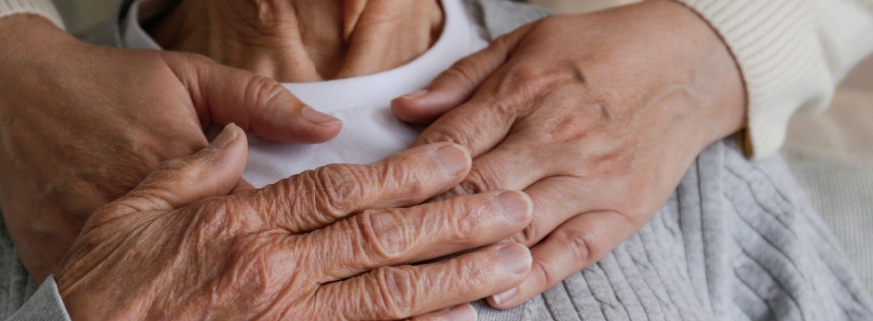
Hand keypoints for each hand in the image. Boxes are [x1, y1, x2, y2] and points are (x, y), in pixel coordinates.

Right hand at [0, 14, 343, 280]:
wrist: (9, 96)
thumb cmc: (105, 83)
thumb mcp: (189, 76)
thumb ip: (261, 102)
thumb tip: (327, 126)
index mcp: (191, 168)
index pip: (262, 219)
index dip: (292, 238)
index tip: (312, 249)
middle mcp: (148, 211)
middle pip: (224, 264)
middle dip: (257, 277)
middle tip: (265, 278)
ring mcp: (98, 240)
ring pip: (170, 290)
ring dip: (204, 296)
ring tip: (219, 295)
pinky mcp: (58, 261)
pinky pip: (109, 297)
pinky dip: (141, 303)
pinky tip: (167, 307)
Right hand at [55, 124, 534, 320]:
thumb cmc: (100, 280)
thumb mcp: (132, 205)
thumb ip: (195, 169)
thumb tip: (242, 142)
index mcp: (243, 225)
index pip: (342, 190)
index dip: (406, 174)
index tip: (454, 159)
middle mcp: (274, 275)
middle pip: (382, 240)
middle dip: (456, 222)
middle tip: (513, 208)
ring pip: (386, 297)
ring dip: (455, 278)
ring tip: (510, 261)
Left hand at [391, 0, 745, 307]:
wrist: (689, 63)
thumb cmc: (597, 50)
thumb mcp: (524, 43)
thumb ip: (461, 79)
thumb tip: (404, 110)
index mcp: (526, 89)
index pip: (452, 141)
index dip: (408, 173)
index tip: (378, 198)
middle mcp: (557, 134)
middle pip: (477, 187)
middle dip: (427, 219)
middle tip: (387, 246)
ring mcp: (593, 174)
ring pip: (519, 223)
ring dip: (471, 251)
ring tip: (427, 276)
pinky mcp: (624, 208)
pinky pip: (572, 250)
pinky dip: (532, 276)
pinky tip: (496, 292)